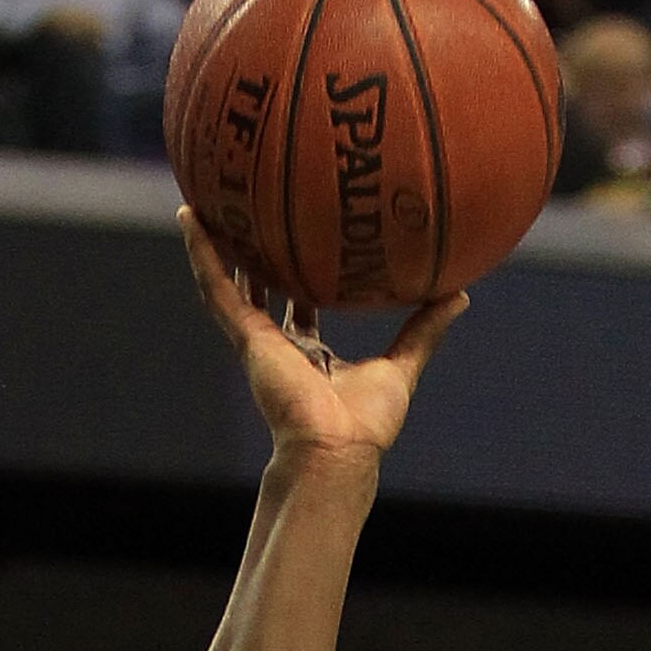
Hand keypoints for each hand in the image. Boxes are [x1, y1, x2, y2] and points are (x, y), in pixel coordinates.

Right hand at [181, 210, 467, 467]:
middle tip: (249, 217)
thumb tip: (460, 295)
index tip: (301, 247)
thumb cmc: (366, 423)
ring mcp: (258, 340)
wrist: (336, 447)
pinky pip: (217, 287)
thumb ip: (424, 330)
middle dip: (254, 258)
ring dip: (216, 245)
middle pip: (262, 291)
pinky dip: (201, 253)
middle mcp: (280, 345)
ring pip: (229, 282)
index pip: (301, 307)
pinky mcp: (246, 336)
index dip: (298, 279)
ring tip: (207, 203)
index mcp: (311, 354)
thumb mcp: (402, 366)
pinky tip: (190, 218)